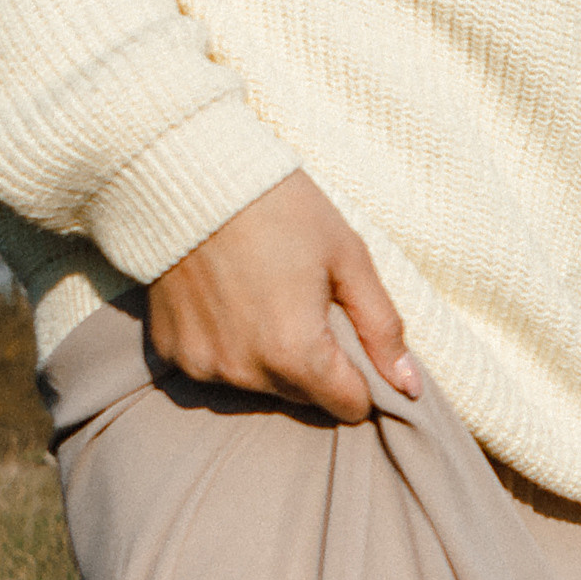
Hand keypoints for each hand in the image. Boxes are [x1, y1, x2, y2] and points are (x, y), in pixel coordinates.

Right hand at [145, 171, 419, 421]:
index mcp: (296, 355)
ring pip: (261, 387)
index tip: (355, 344)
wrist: (189, 172)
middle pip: (305, 398)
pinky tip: (231, 305)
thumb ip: (383, 329)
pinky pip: (216, 370)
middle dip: (317, 368)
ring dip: (273, 361)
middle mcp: (245, 371)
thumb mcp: (350, 259)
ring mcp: (202, 364)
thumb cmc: (281, 209)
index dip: (362, 380)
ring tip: (268, 302)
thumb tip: (410, 387)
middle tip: (308, 308)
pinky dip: (230, 349)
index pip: (348, 407)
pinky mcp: (170, 351)